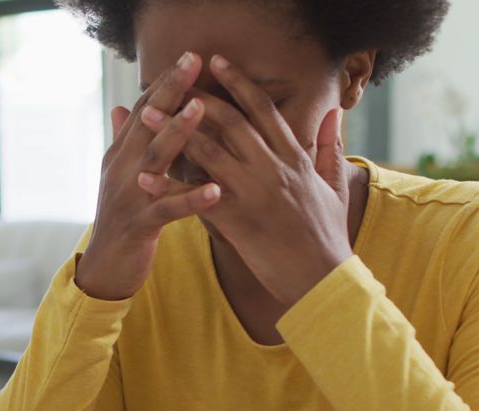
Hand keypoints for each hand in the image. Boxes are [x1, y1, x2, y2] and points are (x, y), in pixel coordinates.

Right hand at [75, 52, 221, 300]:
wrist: (105, 268)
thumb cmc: (123, 219)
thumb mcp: (121, 176)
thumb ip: (125, 142)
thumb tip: (121, 106)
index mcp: (121, 155)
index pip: (143, 109)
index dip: (165, 82)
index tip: (190, 56)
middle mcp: (122, 169)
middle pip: (147, 123)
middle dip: (171, 92)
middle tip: (194, 63)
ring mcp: (129, 196)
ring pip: (155, 159)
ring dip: (178, 133)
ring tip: (202, 109)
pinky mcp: (140, 225)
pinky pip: (168, 210)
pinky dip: (191, 199)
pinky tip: (215, 190)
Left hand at [137, 54, 351, 306]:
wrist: (322, 280)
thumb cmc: (327, 237)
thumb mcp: (335, 186)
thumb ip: (331, 147)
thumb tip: (334, 114)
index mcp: (294, 157)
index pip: (263, 109)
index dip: (238, 83)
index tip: (217, 62)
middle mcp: (272, 168)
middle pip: (230, 121)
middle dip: (197, 98)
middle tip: (172, 81)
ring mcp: (252, 192)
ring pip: (207, 151)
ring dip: (173, 131)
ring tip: (147, 114)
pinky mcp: (235, 220)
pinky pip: (193, 197)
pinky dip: (167, 186)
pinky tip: (143, 178)